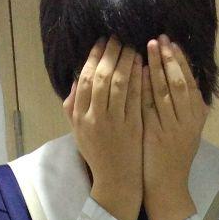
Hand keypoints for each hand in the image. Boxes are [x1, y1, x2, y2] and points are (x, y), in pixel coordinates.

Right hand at [63, 35, 142, 219]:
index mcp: (80, 117)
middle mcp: (95, 118)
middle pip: (102, 77)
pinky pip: (136, 98)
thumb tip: (77, 78)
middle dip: (110, 53)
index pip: (85, 79)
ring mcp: (115, 123)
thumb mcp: (79, 132)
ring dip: (127, 61)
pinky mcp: (133, 128)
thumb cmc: (98, 155)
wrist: (116, 182)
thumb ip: (74, 106)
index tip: (101, 42)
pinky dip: (139, 79)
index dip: (93, 57)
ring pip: (120, 84)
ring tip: (133, 46)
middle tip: (119, 37)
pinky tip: (144, 65)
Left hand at [141, 34, 209, 200]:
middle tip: (159, 37)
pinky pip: (150, 105)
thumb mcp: (186, 131)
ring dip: (157, 66)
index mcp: (197, 116)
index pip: (190, 81)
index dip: (181, 60)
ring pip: (166, 90)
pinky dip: (145, 86)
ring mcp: (173, 127)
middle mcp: (189, 120)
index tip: (171, 42)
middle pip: (179, 81)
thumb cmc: (172, 158)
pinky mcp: (157, 135)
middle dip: (169, 57)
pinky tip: (139, 71)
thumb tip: (180, 78)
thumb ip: (185, 107)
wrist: (168, 188)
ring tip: (148, 46)